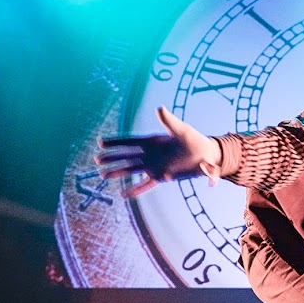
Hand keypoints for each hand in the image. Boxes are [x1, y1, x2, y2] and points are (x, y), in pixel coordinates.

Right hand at [94, 106, 221, 196]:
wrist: (207, 156)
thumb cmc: (195, 140)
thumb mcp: (182, 130)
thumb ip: (169, 121)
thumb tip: (160, 108)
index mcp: (153, 141)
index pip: (129, 141)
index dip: (115, 142)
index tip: (100, 142)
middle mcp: (150, 154)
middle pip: (126, 156)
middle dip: (111, 158)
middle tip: (96, 159)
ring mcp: (154, 165)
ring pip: (131, 170)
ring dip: (117, 172)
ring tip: (102, 175)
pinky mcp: (161, 177)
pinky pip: (145, 184)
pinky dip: (135, 190)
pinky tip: (124, 195)